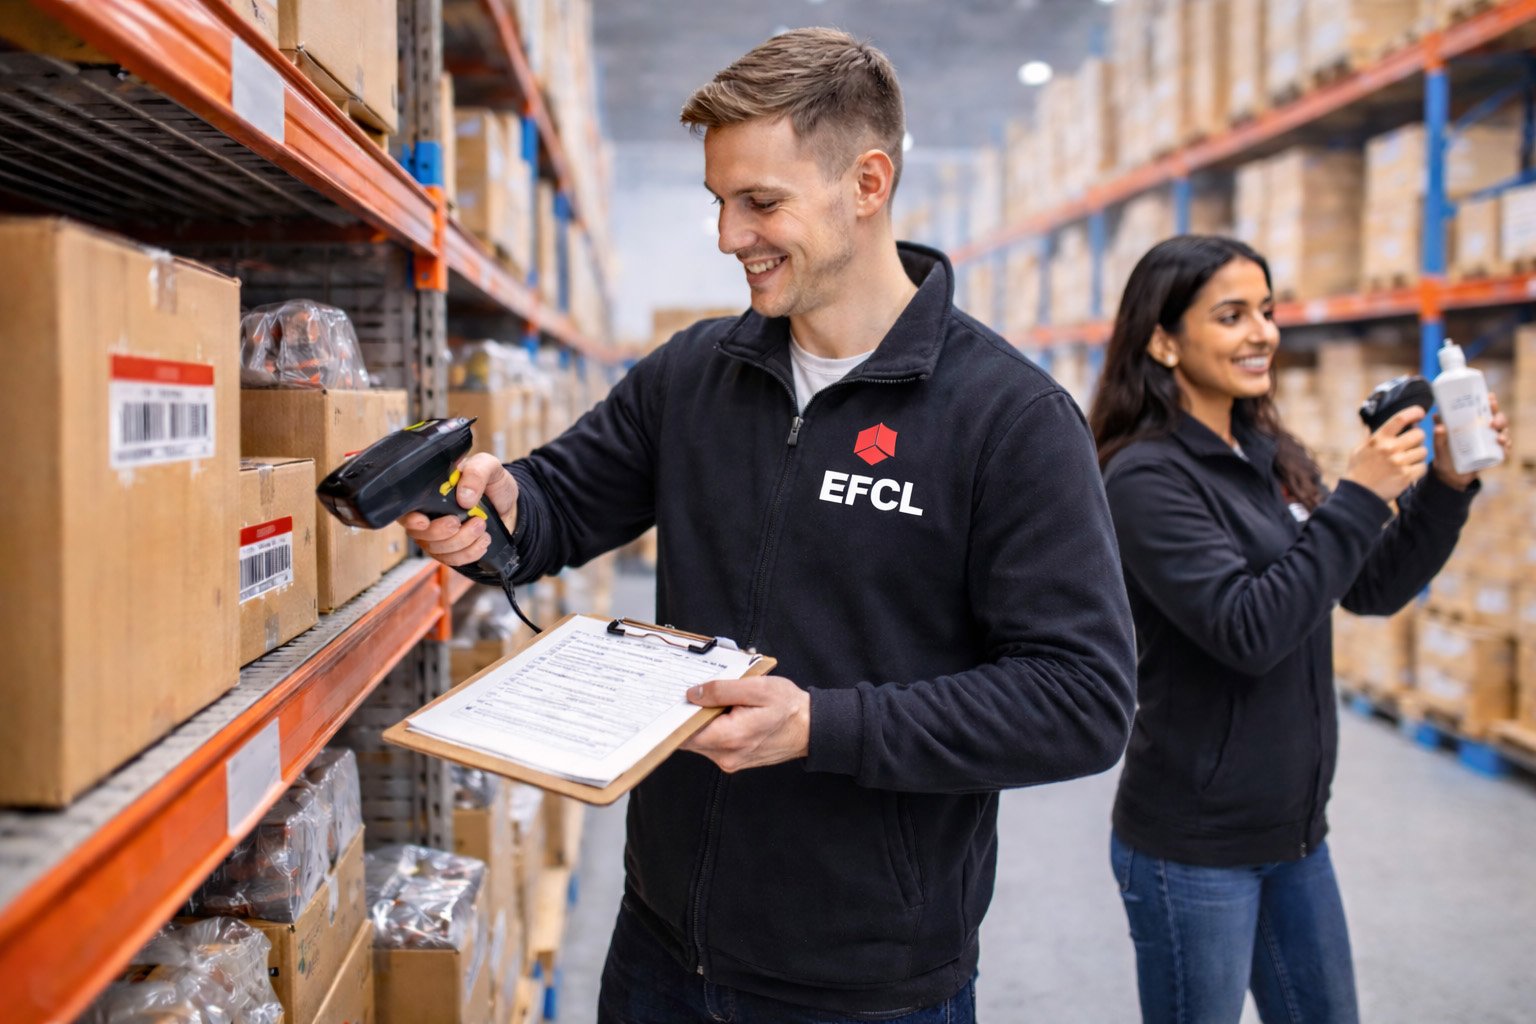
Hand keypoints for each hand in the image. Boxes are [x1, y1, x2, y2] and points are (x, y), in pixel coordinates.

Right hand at [397, 452, 518, 567]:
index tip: (424, 522)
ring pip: (437, 550)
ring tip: (481, 525)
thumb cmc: (491, 482)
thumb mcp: (488, 466)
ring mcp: (438, 536)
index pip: (406, 510)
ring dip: (462, 541)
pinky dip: (469, 553)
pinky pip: (452, 560)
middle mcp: (428, 515)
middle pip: (420, 535)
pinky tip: (483, 541)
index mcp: (428, 492)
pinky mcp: (452, 550)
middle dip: (442, 532)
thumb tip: (464, 497)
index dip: (410, 520)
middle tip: (466, 521)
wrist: (508, 504)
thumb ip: (476, 472)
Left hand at [680, 676, 809, 772]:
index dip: (675, 716)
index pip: (685, 733)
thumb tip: (693, 694)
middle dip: (687, 716)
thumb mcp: (757, 688)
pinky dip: (711, 729)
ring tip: (712, 701)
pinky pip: (711, 745)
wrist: (810, 728)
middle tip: (692, 693)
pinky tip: (722, 712)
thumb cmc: (788, 707)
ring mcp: (730, 761)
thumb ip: (722, 690)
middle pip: (689, 738)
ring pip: (699, 742)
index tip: (672, 700)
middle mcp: (727, 755)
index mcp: (731, 737)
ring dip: (700, 722)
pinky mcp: (733, 760)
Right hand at [1343, 406, 1427, 502]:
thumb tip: (1384, 427)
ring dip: (1418, 456)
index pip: (1400, 418)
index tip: (1421, 412)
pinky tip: (1409, 472)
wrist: (1358, 495)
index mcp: (1378, 439)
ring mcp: (1399, 462)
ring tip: (1407, 462)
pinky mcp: (1406, 476)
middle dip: (1418, 439)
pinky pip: (1423, 467)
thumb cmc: (1358, 471)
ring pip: (1423, 451)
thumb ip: (1373, 438)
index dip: (1414, 412)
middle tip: (1412, 446)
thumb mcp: (1360, 450)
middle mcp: (1390, 448)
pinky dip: (1418, 470)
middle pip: (1419, 434)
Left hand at [1432, 392, 1510, 490]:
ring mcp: (1490, 443)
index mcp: (1472, 424)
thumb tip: (1435, 416)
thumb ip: (1438, 434)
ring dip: (1504, 434)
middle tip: (1493, 423)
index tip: (1490, 397)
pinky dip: (1506, 448)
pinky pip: (1504, 450)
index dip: (1489, 402)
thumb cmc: (1445, 456)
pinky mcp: (1493, 455)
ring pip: (1504, 433)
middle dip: (1499, 418)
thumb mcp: (1440, 445)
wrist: (1449, 477)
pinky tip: (1503, 448)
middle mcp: (1483, 431)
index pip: (1483, 409)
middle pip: (1498, 419)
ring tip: (1499, 438)